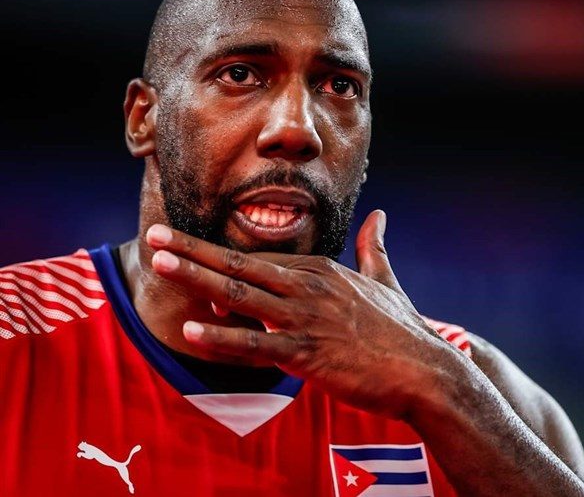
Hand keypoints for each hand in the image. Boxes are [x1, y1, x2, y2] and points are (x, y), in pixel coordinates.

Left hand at [145, 210, 454, 418]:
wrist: (424, 370)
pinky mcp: (306, 353)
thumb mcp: (386, 280)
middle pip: (240, 264)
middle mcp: (307, 286)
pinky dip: (221, 337)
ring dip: (196, 278)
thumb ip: (374, 247)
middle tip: (157, 236)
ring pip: (239, 294)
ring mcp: (305, 318)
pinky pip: (255, 344)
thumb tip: (380, 216)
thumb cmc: (403, 329)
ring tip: (160, 264)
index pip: (260, 257)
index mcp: (321, 269)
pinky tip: (191, 330)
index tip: (190, 249)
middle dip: (193, 250)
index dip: (221, 255)